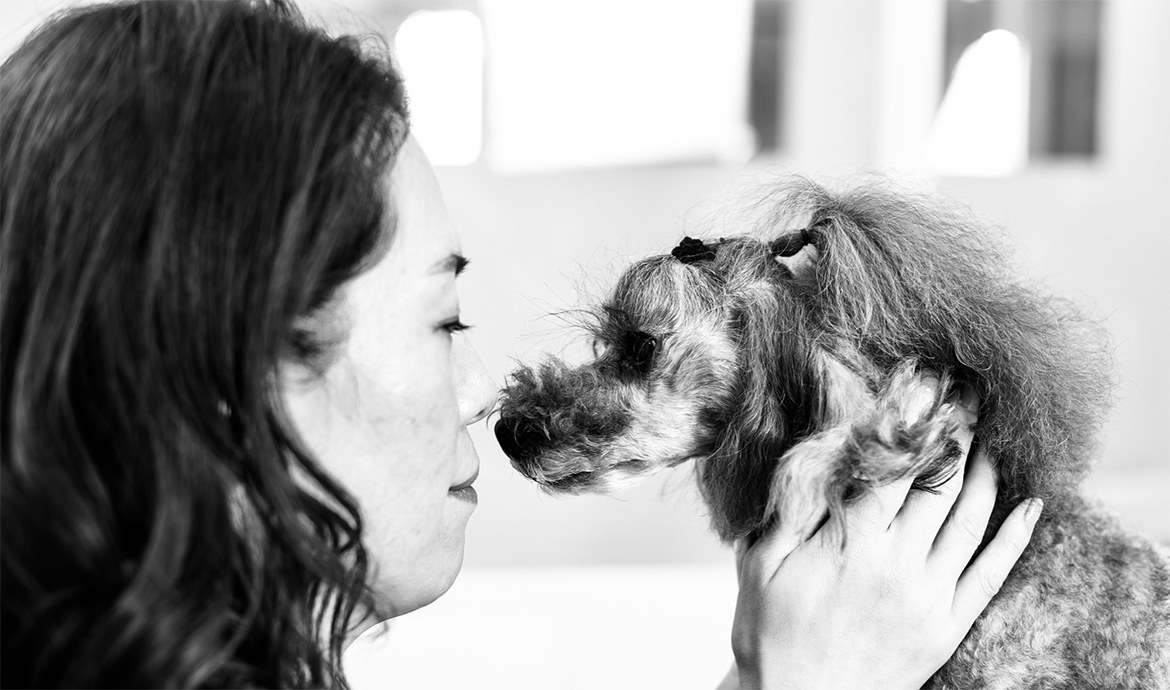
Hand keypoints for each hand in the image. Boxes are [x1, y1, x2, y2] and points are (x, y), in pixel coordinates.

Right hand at [730, 394, 1041, 689]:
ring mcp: (929, 594)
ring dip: (989, 472)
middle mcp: (899, 561)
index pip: (893, 464)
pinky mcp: (947, 624)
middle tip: (972, 393)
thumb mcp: (760, 563)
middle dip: (957, 431)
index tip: (926, 382)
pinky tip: (1031, 507)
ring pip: (971, 520)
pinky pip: (991, 574)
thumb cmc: (771, 633)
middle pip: (939, 483)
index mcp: (853, 541)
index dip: (912, 419)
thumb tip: (814, 455)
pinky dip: (1015, 538)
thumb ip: (789, 507)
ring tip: (997, 435)